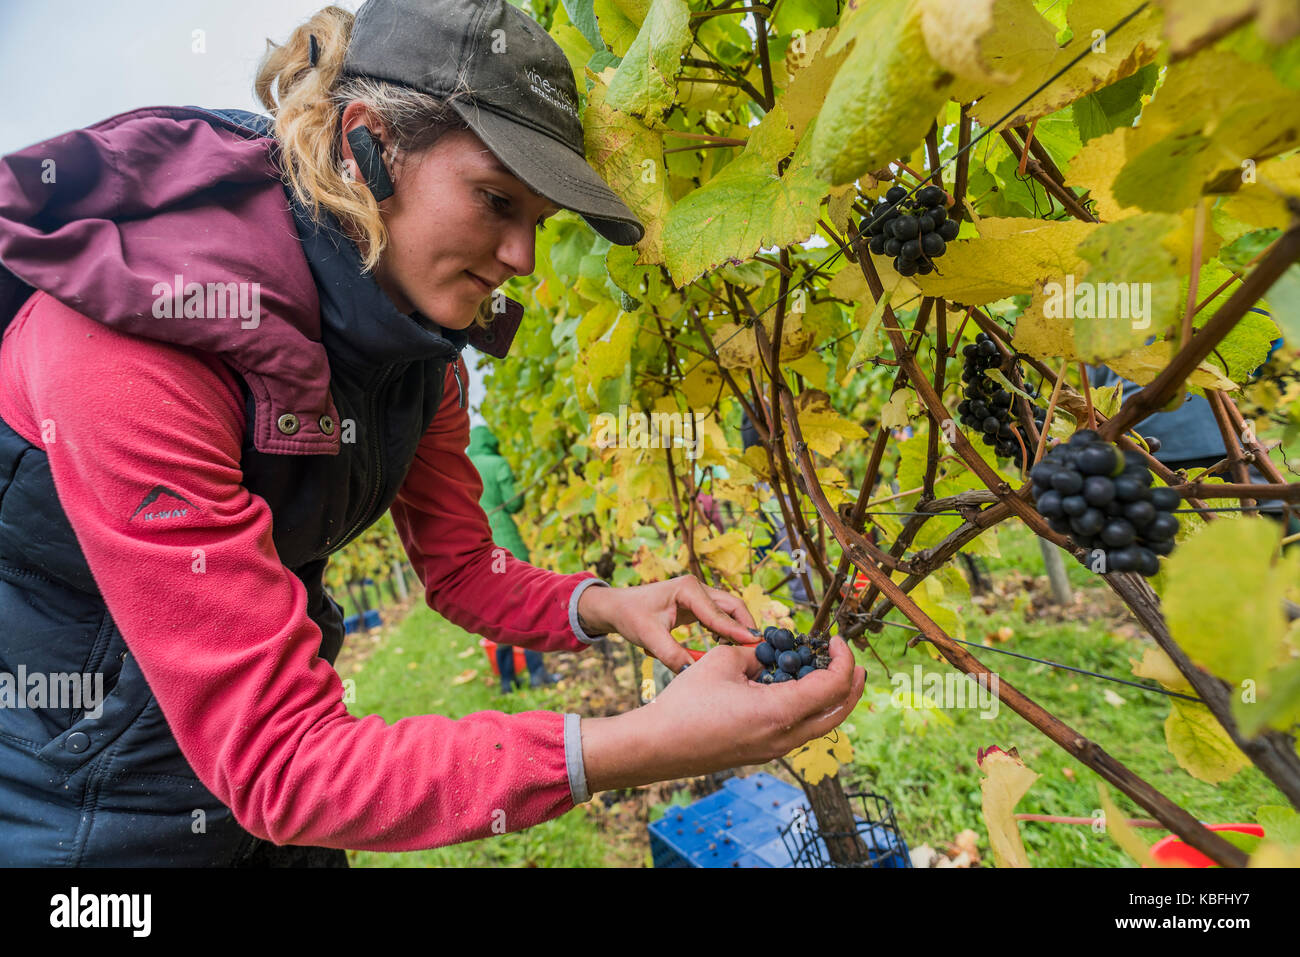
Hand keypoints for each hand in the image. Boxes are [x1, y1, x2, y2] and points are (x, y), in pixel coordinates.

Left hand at [577, 575, 758, 671]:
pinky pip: (720, 616)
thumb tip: (694, 673)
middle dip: (746, 627)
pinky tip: (727, 647)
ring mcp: (698, 595)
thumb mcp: (649, 638)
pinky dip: (727, 630)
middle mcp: (697, 588)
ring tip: (747, 652)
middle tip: (758, 650)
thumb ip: (673, 655)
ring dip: (738, 629)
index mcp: (687, 588)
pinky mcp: (697, 604)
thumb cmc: (631, 616)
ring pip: (729, 610)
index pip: (719, 612)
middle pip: (733, 606)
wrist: (616, 608)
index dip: (737, 630)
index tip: (754, 645)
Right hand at [580, 636, 866, 790]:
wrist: (658, 745)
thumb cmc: (687, 702)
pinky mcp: (761, 752)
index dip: (841, 659)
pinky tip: (790, 686)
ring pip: (819, 724)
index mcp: (780, 713)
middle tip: (847, 659)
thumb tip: (767, 655)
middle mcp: (784, 737)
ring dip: (827, 696)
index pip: (832, 686)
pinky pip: (797, 729)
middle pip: (837, 713)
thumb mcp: (724, 661)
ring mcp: (774, 750)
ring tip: (820, 670)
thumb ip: (755, 654)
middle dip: (850, 683)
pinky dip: (805, 707)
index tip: (833, 640)